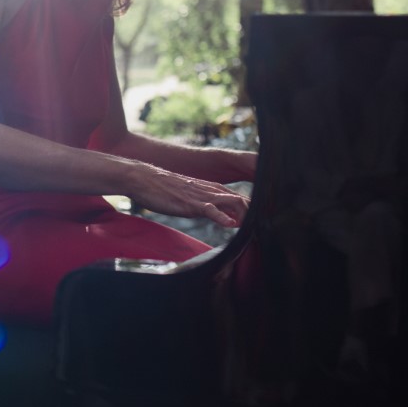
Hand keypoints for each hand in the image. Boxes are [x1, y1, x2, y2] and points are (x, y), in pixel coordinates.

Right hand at [129, 164, 248, 228]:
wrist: (143, 178)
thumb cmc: (162, 188)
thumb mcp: (187, 195)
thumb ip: (203, 203)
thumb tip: (216, 215)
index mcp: (210, 189)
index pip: (239, 197)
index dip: (252, 209)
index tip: (260, 223)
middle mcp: (209, 190)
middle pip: (242, 198)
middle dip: (255, 212)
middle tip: (264, 228)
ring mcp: (200, 196)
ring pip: (231, 201)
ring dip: (245, 214)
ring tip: (254, 227)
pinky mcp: (189, 203)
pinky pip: (209, 209)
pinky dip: (221, 217)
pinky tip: (229, 225)